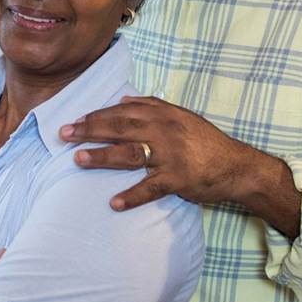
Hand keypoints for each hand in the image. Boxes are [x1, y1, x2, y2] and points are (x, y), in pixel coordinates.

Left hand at [60, 95, 299, 235]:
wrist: (236, 165)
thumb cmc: (205, 141)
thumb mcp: (181, 116)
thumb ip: (153, 105)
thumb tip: (123, 98)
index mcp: (163, 114)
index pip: (123, 112)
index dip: (97, 115)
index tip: (75, 120)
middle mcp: (165, 131)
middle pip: (120, 128)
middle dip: (90, 130)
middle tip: (65, 134)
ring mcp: (171, 155)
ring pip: (130, 154)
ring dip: (102, 157)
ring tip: (78, 159)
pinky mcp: (178, 179)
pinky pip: (151, 188)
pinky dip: (132, 196)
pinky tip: (114, 203)